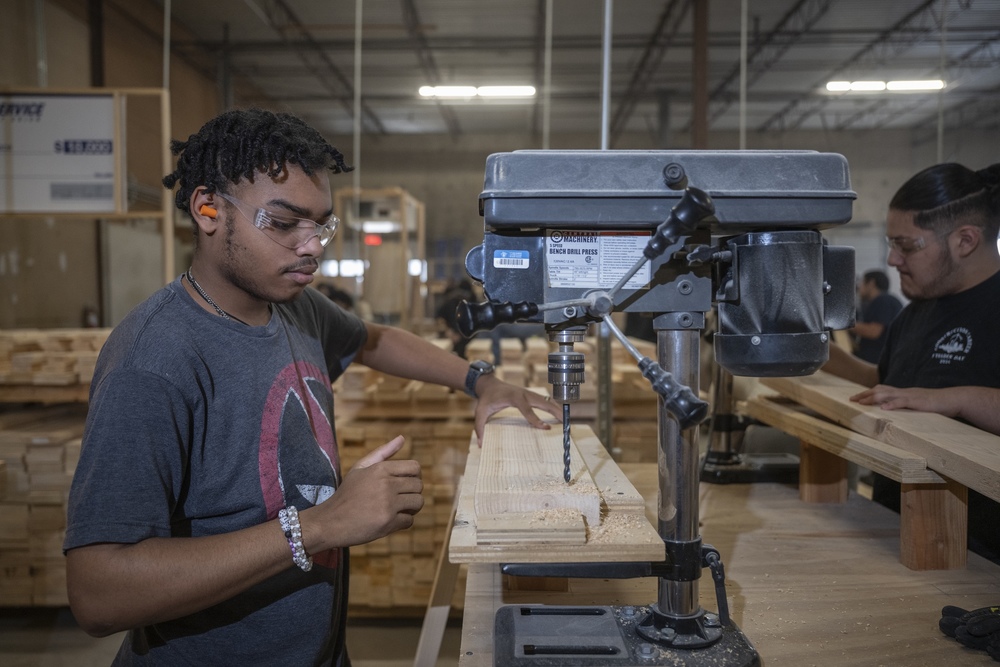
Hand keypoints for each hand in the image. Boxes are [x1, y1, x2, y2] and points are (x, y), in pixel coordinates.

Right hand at [302, 436, 422, 548]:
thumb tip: (402, 438)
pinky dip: (402, 522)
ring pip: (418, 502)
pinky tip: (389, 520)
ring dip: (411, 508)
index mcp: (380, 469)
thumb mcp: (360, 468)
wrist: (330, 521)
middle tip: (399, 499)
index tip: (405, 484)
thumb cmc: (347, 493)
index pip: (415, 468)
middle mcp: (386, 484)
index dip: (414, 476)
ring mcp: (388, 504)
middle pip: (418, 486)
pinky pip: (409, 520)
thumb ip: (383, 452)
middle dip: (412, 493)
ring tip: (397, 509)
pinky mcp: (388, 523)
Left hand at [472, 376, 561, 443]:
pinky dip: (553, 407)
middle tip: (565, 422)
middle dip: (555, 411)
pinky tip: (560, 415)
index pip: (527, 410)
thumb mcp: (479, 412)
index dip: (537, 420)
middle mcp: (524, 394)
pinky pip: (544, 401)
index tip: (546, 428)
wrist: (489, 385)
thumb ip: (480, 427)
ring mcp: (528, 393)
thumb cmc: (486, 399)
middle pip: (543, 402)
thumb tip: (480, 444)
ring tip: (567, 420)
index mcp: (513, 397)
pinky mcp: (530, 395)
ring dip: (557, 409)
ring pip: (546, 401)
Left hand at [850, 384, 958, 417]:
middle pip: (879, 390)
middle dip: (864, 395)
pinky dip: (893, 404)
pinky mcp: (918, 402)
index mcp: (902, 393)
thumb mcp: (916, 404)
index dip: (867, 393)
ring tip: (862, 402)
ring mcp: (910, 396)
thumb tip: (892, 412)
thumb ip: (904, 406)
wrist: (952, 399)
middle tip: (852, 400)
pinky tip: (884, 408)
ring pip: (888, 394)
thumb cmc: (935, 403)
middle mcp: (903, 392)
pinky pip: (903, 402)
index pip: (881, 390)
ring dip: (873, 398)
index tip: (855, 398)